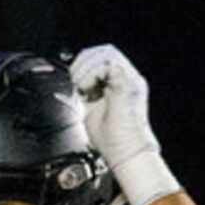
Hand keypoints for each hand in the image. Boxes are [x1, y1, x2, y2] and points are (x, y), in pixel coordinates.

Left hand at [70, 44, 179, 204]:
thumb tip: (75, 83)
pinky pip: (108, 65)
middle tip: (75, 81)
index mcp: (121, 84)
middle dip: (84, 62)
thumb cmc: (112, 141)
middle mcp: (128, 78)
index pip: (103, 58)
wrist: (124, 153)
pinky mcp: (128, 84)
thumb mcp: (92, 110)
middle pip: (105, 50)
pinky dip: (92, 75)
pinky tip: (88, 91)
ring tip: (82, 88)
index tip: (74, 80)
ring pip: (107, 53)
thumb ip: (87, 94)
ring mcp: (130, 80)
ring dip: (87, 68)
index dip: (85, 63)